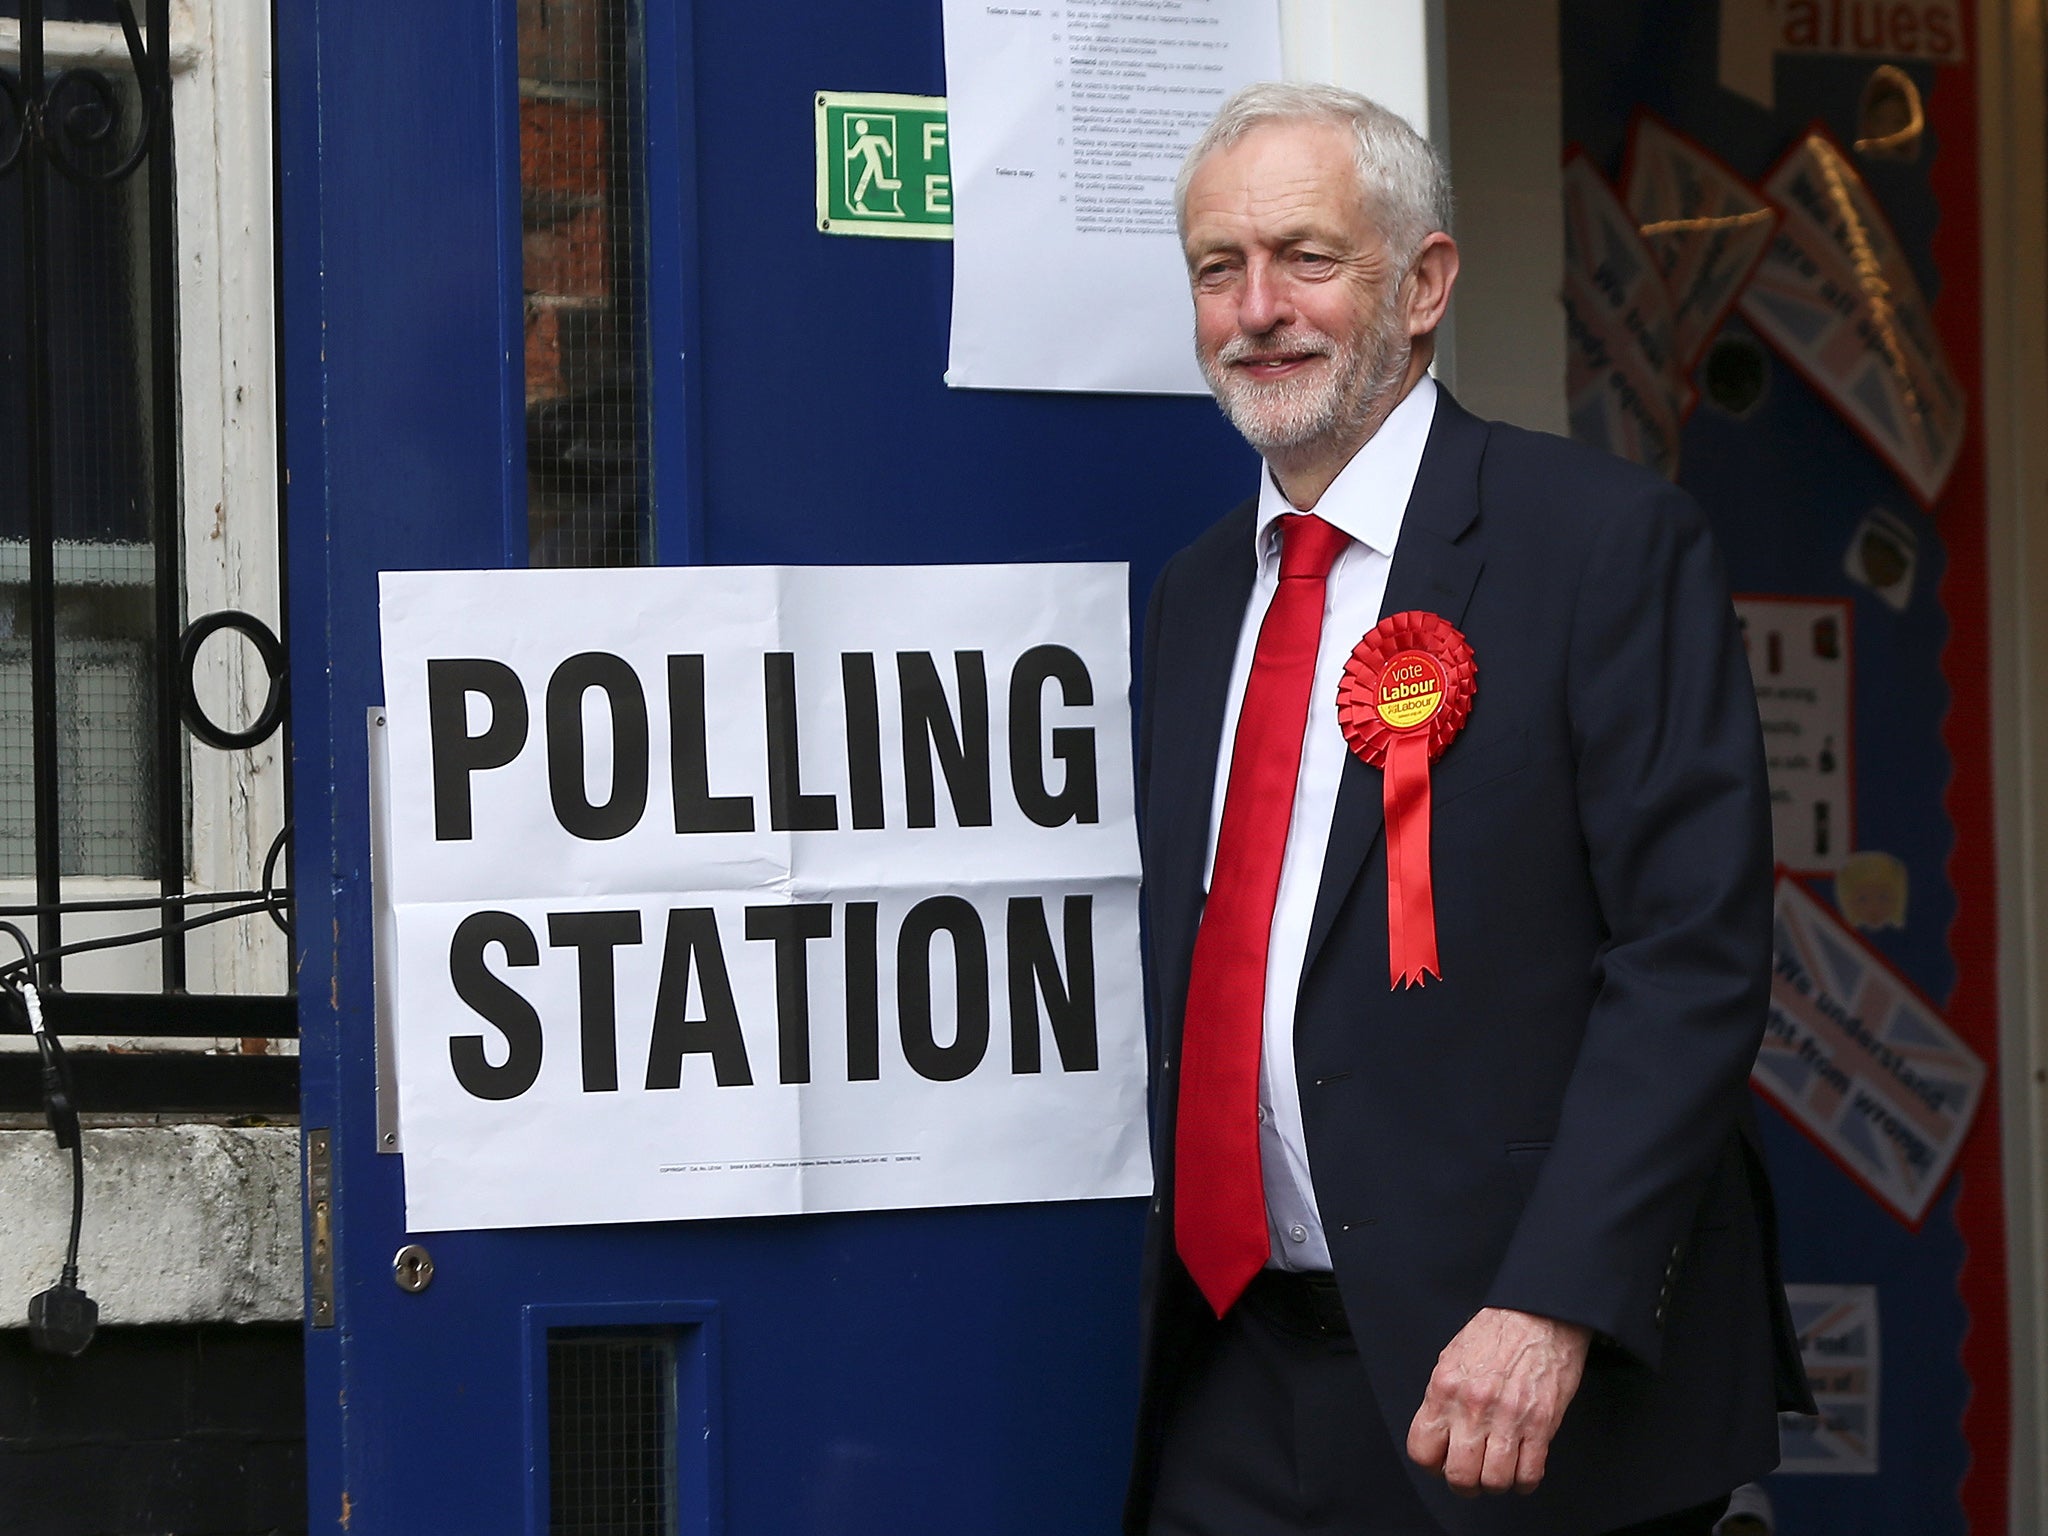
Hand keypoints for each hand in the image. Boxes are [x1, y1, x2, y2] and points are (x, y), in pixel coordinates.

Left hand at [1405, 1307, 1591, 1495]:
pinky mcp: (1541, 1424)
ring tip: (1497, 1471)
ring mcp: (1508, 1418)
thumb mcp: (1452, 1359)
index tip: (1442, 1461)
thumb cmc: (1496, 1333)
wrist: (1538, 1315)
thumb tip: (1437, 1433)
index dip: (1431, 1465)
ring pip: (1495, 1482)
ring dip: (1495, 1484)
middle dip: (1464, 1484)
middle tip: (1471, 1475)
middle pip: (1459, 1475)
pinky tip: (1520, 1469)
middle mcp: (1473, 1407)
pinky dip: (1523, 1481)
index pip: (1422, 1450)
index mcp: (1444, 1389)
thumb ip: (1441, 1398)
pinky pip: (1529, 1474)